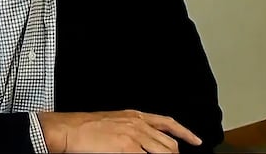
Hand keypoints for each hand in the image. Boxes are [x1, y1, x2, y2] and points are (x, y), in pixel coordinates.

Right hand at [38, 109, 201, 152]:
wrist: (69, 129)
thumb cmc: (84, 127)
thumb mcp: (113, 122)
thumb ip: (131, 129)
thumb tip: (142, 143)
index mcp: (135, 115)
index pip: (168, 123)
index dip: (185, 133)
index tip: (196, 141)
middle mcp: (138, 124)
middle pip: (169, 143)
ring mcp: (134, 137)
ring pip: (163, 153)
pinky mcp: (127, 149)